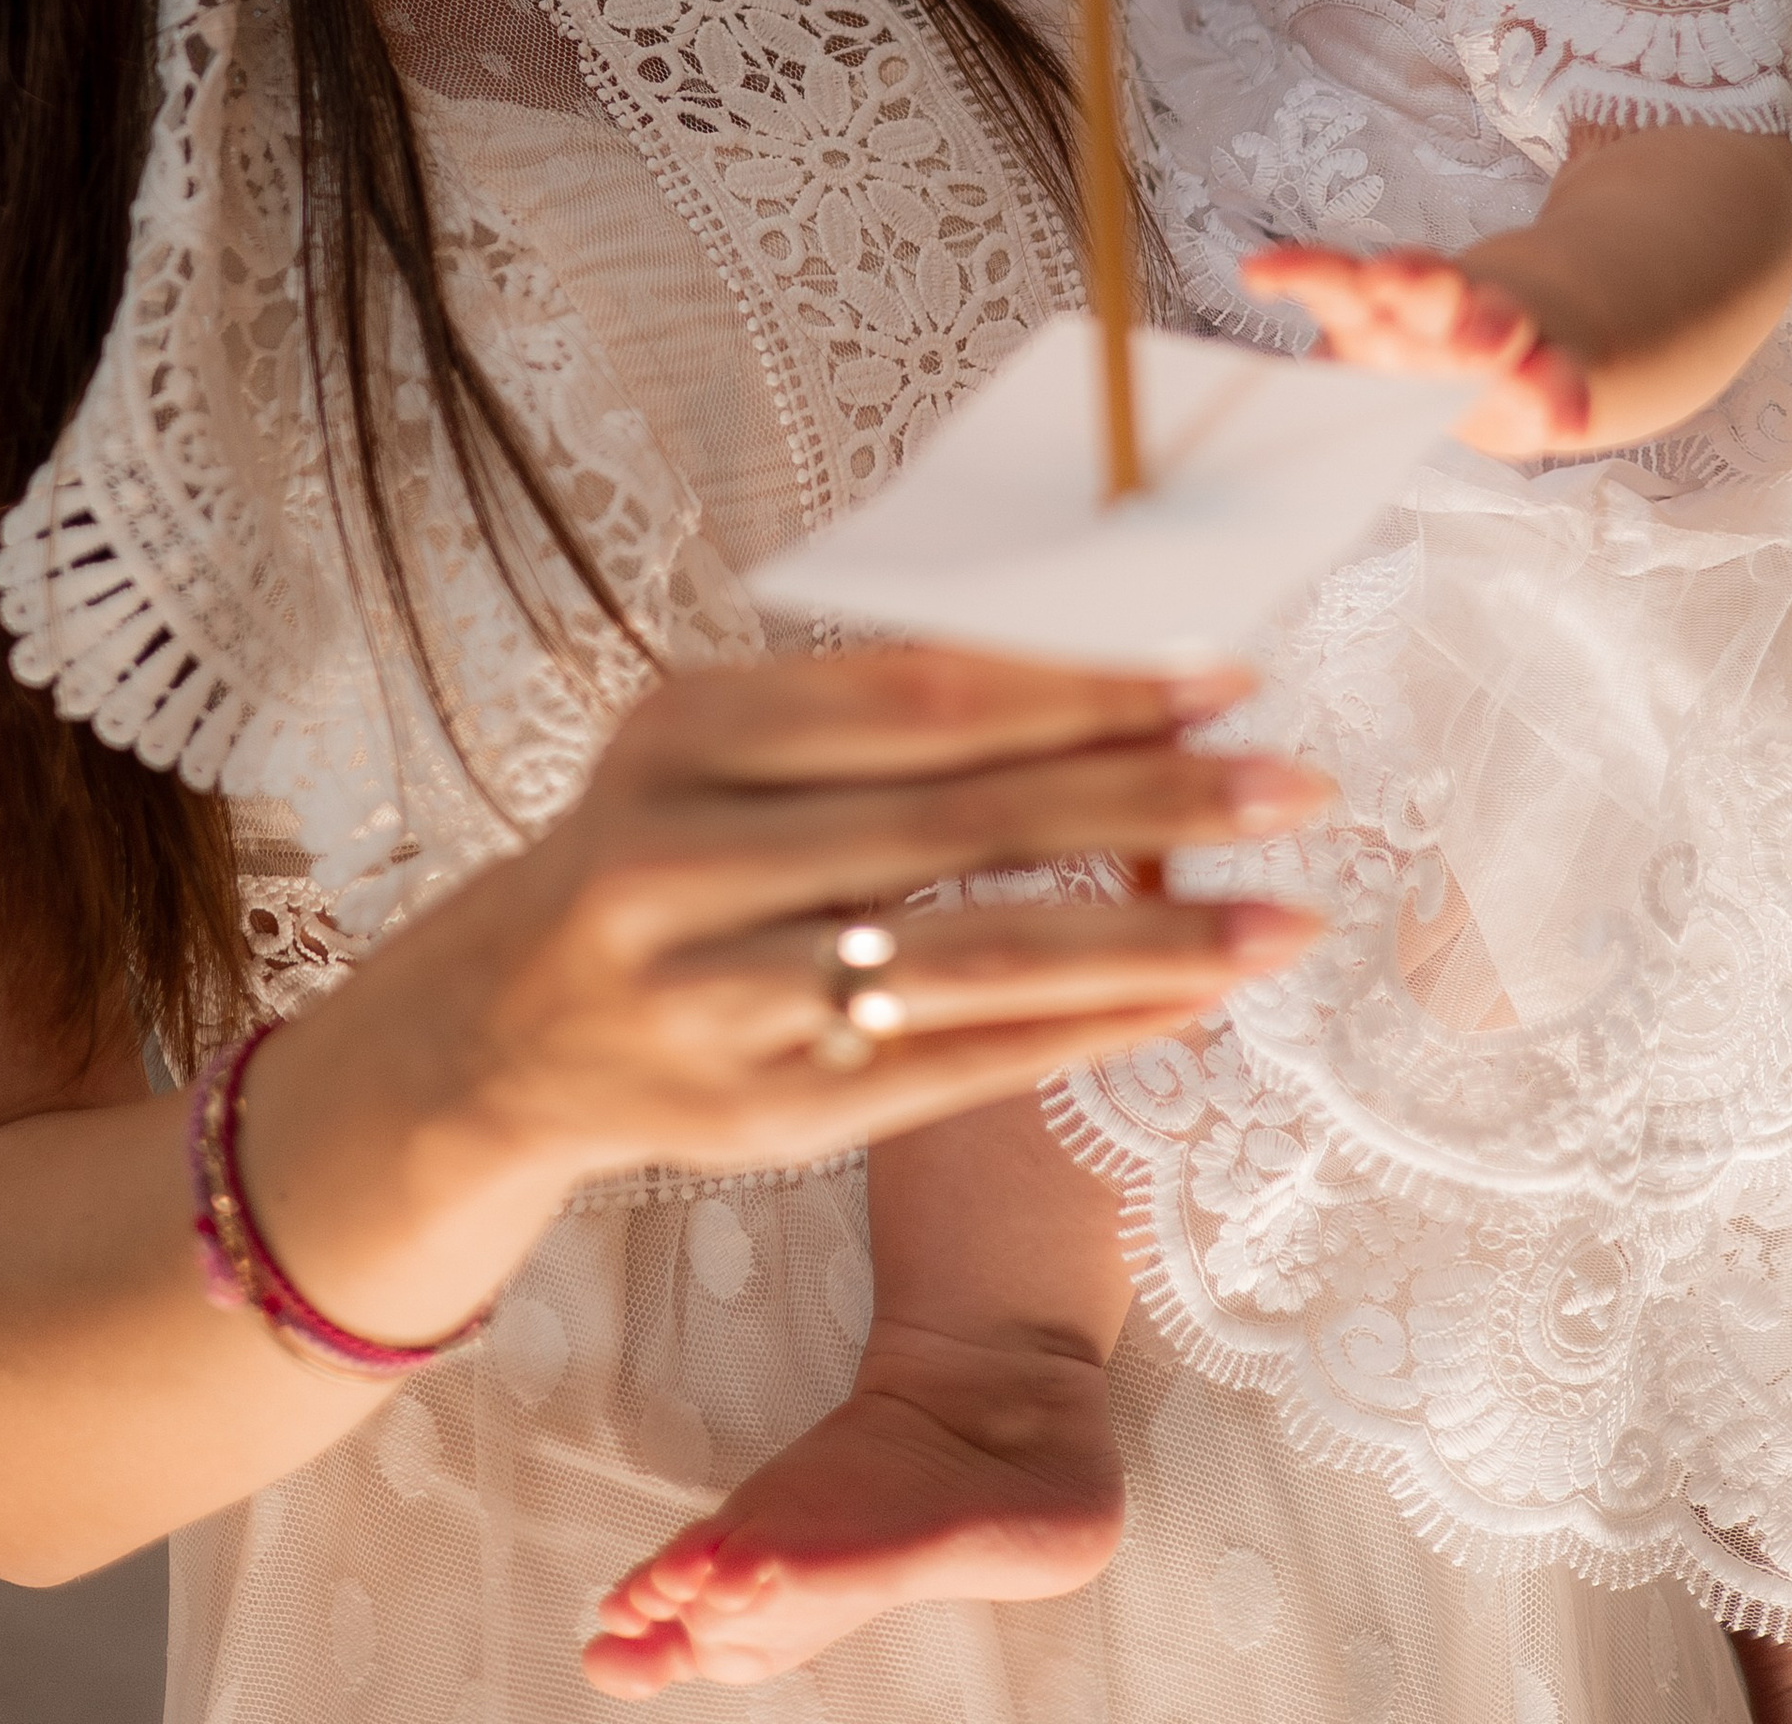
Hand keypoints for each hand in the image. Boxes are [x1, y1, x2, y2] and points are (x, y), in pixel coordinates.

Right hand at [245, 644, 1331, 1346]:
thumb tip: (1092, 671)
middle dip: (1147, 799)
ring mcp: (720, 1003)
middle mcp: (686, 863)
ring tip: (1284, 918)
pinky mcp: (762, 1120)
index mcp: (683, 731)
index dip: (1076, 686)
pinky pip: (954, 1070)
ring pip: (969, 962)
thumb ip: (869, 711)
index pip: (914, 698)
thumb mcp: (714, 741)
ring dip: (1149, 939)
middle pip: (957, 825)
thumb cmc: (650, 847)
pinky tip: (1188, 1007)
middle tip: (1294, 782)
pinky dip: (1083, 1034)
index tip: (1219, 671)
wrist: (497, 1034)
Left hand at [1243, 241, 1591, 462]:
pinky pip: (1559, 383)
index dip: (1299, 272)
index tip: (1257, 274)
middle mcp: (1438, 312)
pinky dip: (1560, 398)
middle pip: (1421, 288)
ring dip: (1485, 323)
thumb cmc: (1432, 347)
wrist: (1534, 339)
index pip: (1332, 280)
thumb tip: (1287, 343)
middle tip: (1392, 280)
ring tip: (1492, 341)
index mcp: (1377, 308)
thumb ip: (1349, 354)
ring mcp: (1501, 334)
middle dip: (1408, 282)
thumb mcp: (1381, 348)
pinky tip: (1564, 420)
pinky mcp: (1554, 369)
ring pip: (1491, 317)